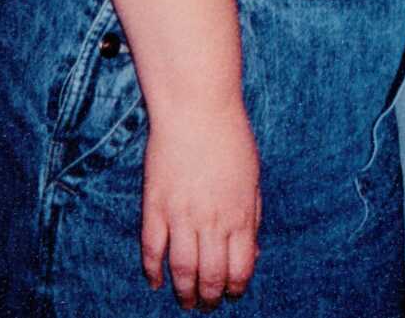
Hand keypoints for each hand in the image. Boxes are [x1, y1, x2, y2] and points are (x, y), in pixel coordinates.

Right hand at [141, 105, 260, 309]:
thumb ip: (252, 215)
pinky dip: (153, 270)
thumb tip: (253, 250)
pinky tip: (156, 280)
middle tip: (206, 305)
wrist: (197, 107)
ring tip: (185, 300)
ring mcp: (181, 214)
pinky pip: (152, 248)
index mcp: (240, 214)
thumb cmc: (230, 136)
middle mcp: (211, 220)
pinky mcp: (155, 205)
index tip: (232, 293)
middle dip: (210, 298)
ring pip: (181, 270)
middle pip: (210, 276)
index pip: (240, 268)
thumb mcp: (252, 177)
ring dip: (184, 291)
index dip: (236, 287)